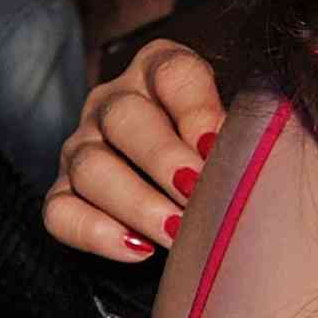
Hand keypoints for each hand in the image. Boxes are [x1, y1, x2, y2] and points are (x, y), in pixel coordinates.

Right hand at [43, 38, 224, 259]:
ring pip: (91, 168)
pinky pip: (62, 212)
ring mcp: (81, 146)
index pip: (172, 72)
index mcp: (158, 69)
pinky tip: (140, 248)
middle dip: (163, 158)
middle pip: (124, 118)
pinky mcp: (62, 192)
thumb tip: (255, 147)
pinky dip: (99, 234)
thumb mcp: (234, 123)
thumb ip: (240, 127)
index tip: (218, 147)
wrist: (184, 188)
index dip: (197, 110)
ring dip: (138, 203)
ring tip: (177, 230)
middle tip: (197, 191)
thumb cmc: (219, 147)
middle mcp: (113, 101)